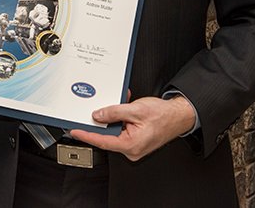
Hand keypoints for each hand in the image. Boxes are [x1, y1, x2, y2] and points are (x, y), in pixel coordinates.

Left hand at [68, 95, 195, 161]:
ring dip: (114, 117)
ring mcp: (134, 147)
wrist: (179, 116)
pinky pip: (122, 130)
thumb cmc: (163, 115)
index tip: (74, 131)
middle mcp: (131, 149)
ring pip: (115, 131)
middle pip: (107, 136)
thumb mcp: (135, 110)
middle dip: (103, 120)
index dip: (86, 135)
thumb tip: (98, 115)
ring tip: (121, 104)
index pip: (102, 141)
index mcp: (130, 145)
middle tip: (97, 109)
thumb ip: (114, 112)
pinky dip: (121, 119)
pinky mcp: (135, 141)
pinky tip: (125, 108)